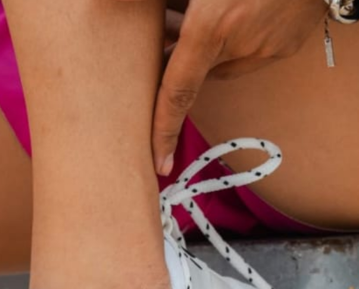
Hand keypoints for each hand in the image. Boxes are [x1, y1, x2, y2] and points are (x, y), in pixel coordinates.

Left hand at [121, 0, 324, 174]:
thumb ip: (157, 1)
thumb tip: (105, 0)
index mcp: (213, 27)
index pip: (177, 93)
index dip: (164, 131)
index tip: (159, 164)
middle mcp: (243, 45)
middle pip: (198, 69)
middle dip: (183, 53)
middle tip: (171, 22)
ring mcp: (271, 46)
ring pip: (226, 59)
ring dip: (214, 41)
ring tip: (212, 7)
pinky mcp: (290, 41)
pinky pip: (254, 49)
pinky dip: (242, 34)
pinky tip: (244, 7)